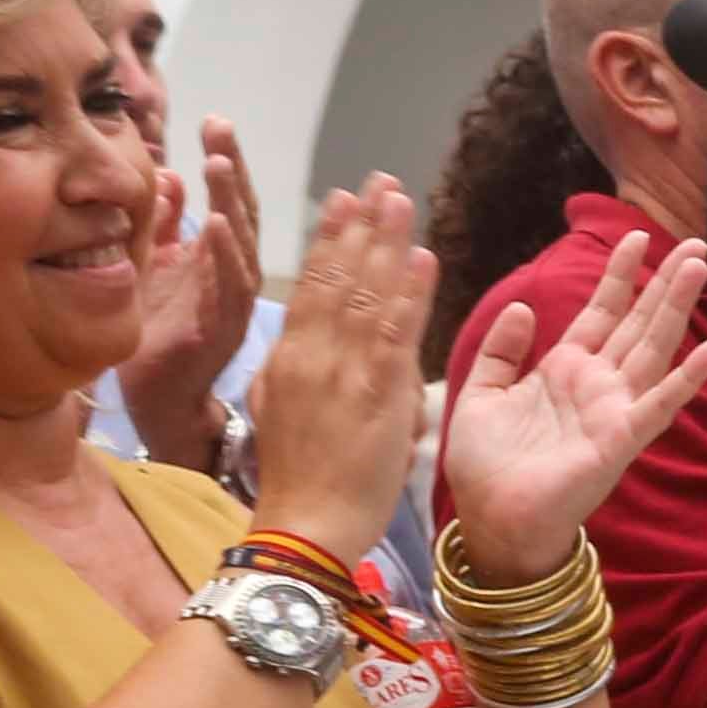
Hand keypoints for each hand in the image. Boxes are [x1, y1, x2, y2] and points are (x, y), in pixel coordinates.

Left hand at [116, 119, 268, 470]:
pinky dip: (222, 253)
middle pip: (241, 211)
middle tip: (220, 127)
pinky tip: (212, 223)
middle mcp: (231, 274)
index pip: (228, 199)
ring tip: (217, 162)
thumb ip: (163, 225)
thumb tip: (172, 177)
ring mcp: (230, 301)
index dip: (225, 160)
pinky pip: (228, 287)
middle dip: (233, 167)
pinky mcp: (220, 329)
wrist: (154, 396)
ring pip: (240, 243)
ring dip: (230, 201)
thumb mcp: (155, 265)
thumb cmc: (156, 333)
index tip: (213, 120)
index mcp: (217, 256)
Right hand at [243, 181, 442, 562]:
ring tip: (400, 199)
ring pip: (366, 292)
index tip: (344, 201)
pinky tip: (422, 258)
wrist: (303, 526)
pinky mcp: (376, 393)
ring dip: (386, 241)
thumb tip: (312, 338)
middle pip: (338, 276)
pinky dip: (410, 291)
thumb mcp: (284, 410)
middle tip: (378, 181)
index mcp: (288, 356)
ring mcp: (342, 369)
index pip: (311, 284)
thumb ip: (301, 368)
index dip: (330, 240)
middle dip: (360, 225)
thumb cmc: (299, 479)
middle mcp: (311, 353)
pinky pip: (395, 331)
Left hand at [434, 225, 706, 572]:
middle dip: (665, 282)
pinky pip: (660, 404)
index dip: (619, 276)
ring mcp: (614, 411)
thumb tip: (523, 308)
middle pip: (639, 323)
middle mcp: (597, 385)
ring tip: (700, 269)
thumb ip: (501, 351)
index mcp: (564, 371)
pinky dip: (689, 378)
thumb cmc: (487, 467)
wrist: (491, 521)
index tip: (636, 237)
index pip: (600, 312)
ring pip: (653, 348)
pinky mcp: (621, 439)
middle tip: (696, 244)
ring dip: (678, 309)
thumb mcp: (481, 394)